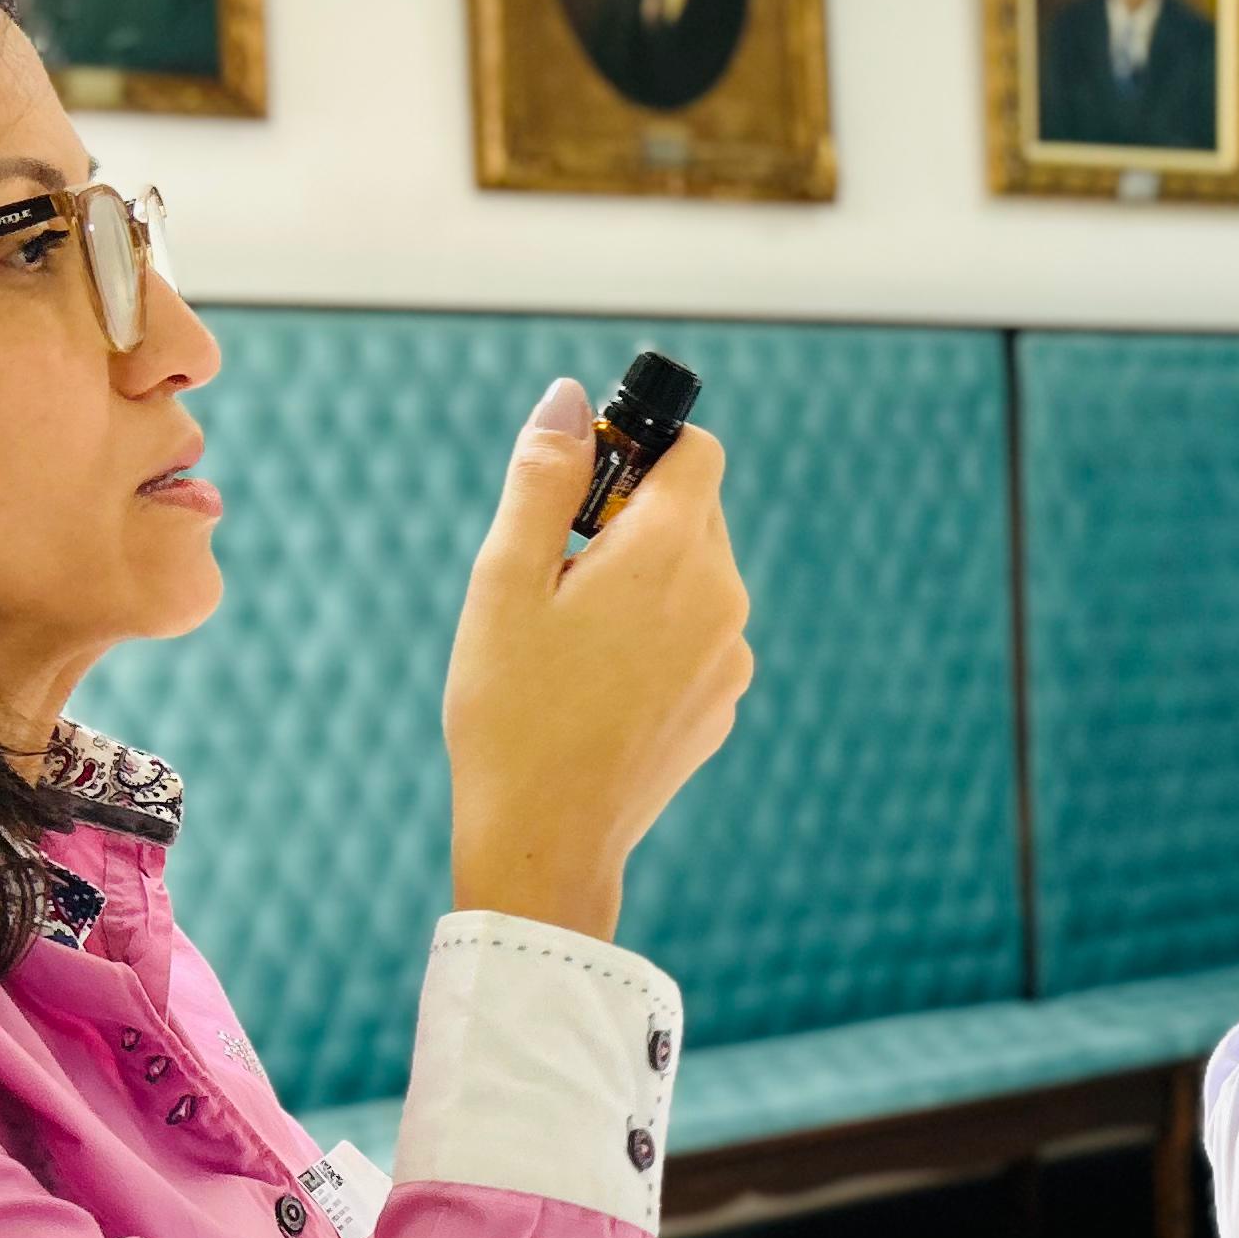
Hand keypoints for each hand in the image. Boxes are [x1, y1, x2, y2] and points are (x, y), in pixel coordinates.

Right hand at [444, 382, 754, 941]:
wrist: (547, 840)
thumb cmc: (512, 710)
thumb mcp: (506, 580)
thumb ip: (545, 479)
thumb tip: (570, 397)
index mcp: (677, 552)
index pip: (696, 450)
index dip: (638, 449)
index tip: (581, 489)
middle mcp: (724, 598)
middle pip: (696, 512)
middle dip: (632, 518)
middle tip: (559, 570)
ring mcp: (732, 658)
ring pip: (695, 578)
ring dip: (642, 580)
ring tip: (570, 637)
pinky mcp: (723, 705)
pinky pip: (696, 638)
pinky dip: (654, 637)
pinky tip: (595, 685)